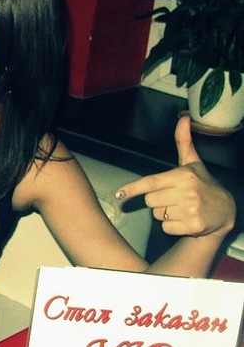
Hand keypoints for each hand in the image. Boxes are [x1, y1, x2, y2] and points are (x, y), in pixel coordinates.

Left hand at [115, 116, 235, 237]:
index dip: (134, 188)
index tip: (120, 194)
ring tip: (180, 207)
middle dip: (157, 200)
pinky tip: (183, 219)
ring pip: (157, 215)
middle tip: (172, 197)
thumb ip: (184, 142)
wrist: (225, 211)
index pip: (152, 182)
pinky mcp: (192, 226)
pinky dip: (171, 226)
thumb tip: (183, 119)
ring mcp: (190, 210)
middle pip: (150, 200)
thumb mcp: (193, 163)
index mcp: (184, 176)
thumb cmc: (204, 185)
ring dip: (164, 213)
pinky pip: (165, 228)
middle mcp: (187, 192)